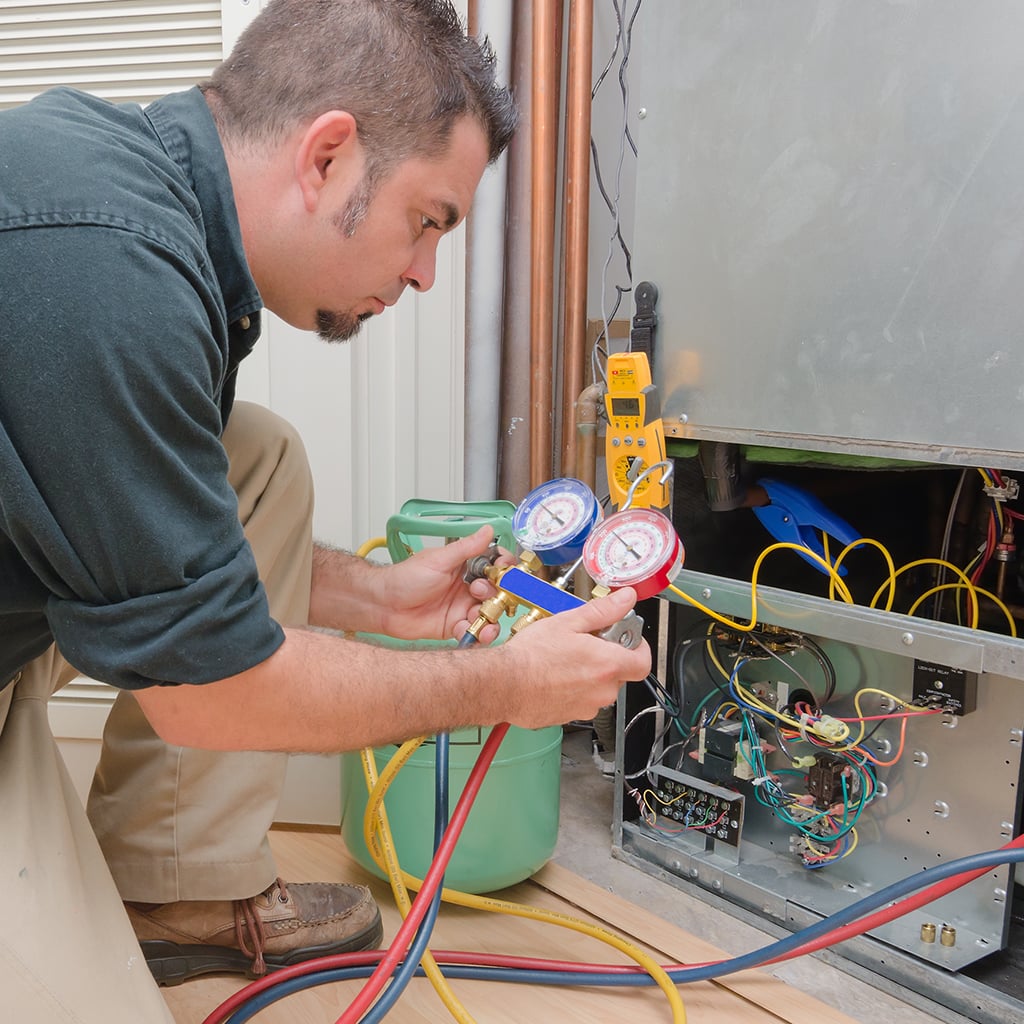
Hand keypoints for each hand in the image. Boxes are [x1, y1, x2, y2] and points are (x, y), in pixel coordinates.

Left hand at [376, 525, 509, 642]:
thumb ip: (466, 548)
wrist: (383, 605)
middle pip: (497, 592)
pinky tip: (470, 630)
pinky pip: (475, 631)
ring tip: (482, 618)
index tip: (504, 572)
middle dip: (497, 595)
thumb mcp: (439, 560)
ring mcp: (462, 607)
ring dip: (490, 617)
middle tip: (480, 593)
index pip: (495, 565)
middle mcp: (467, 587)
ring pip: (489, 613)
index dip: (504, 569)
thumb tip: (488, 530)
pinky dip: (477, 633)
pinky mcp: (455, 626)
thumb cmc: (404, 578)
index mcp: (465, 566)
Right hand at [495, 588, 652, 728]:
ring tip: (565, 658)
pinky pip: (581, 700)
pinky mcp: (570, 716)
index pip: (644, 661)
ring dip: (589, 673)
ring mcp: (587, 706)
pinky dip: (573, 688)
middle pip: (619, 673)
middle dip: (607, 657)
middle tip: (586, 642)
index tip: (625, 637)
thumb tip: (625, 599)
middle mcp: (602, 691)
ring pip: (599, 687)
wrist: (503, 684)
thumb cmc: (531, 656)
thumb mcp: (569, 622)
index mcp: (608, 665)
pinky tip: (555, 674)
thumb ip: (603, 611)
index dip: (638, 647)